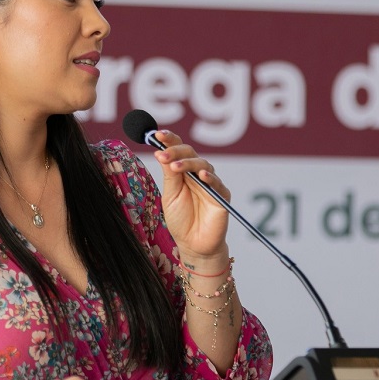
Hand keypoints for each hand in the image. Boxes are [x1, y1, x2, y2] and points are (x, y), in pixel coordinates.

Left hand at [151, 130, 230, 265]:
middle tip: (162, 154)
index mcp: (183, 172)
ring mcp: (210, 184)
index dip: (169, 141)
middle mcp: (197, 174)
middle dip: (175, 151)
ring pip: (202, 164)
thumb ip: (169, 176)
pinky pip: (217, 183)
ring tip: (174, 166)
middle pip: (189, 153)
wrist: (193, 245)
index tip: (156, 135)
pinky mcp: (222, 196)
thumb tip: (161, 152)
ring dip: (188, 163)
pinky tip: (201, 175)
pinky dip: (210, 177)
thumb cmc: (181, 220)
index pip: (177, 151)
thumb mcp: (170, 196)